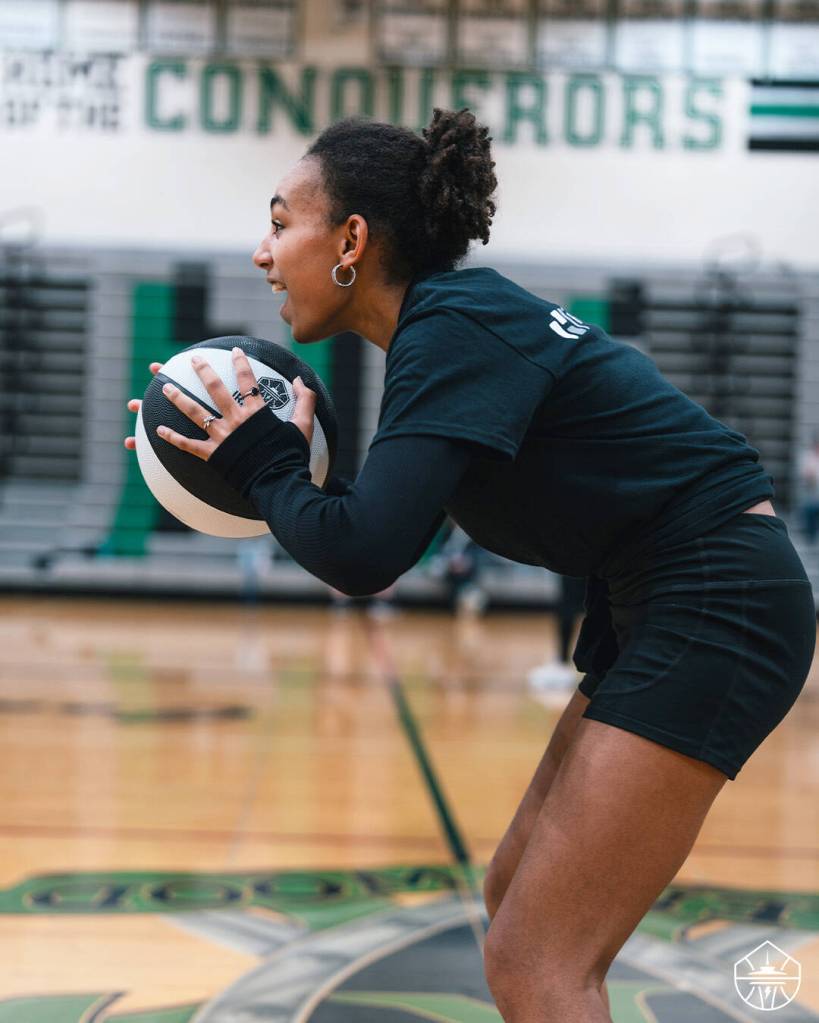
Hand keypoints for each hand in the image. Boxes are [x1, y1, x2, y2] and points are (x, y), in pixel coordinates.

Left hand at [124, 348, 315, 459]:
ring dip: (179, 398)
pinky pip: (188, 445)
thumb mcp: (304, 426)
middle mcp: (235, 420)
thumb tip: (301, 380)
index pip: (247, 380)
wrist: (278, 482)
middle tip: (193, 359)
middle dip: (203, 370)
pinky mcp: (213, 455)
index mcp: (256, 412)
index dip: (241, 364)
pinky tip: (158, 430)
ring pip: (196, 412)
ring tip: (165, 387)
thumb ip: (305, 401)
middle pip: (215, 389)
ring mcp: (222, 437)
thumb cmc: (291, 456)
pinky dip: (173, 437)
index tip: (235, 351)